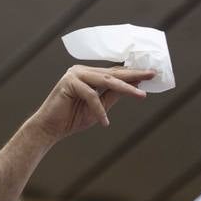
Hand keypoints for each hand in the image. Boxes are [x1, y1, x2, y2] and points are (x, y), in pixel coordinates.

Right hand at [25, 66, 153, 144]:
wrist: (49, 129)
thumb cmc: (71, 119)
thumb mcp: (99, 108)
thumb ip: (113, 95)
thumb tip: (134, 85)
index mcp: (88, 75)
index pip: (113, 73)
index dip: (132, 74)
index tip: (150, 74)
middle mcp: (81, 71)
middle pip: (112, 73)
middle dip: (133, 75)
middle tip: (151, 75)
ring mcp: (74, 75)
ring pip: (105, 80)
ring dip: (125, 89)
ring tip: (140, 96)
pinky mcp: (68, 83)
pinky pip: (91, 95)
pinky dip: (99, 110)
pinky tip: (105, 122)